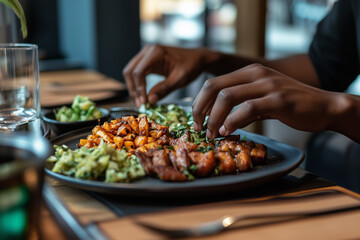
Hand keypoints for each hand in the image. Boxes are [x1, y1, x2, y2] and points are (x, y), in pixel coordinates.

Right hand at [123, 44, 207, 106]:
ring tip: (141, 102)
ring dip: (133, 87)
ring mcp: (146, 54)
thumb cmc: (191, 66)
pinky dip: (137, 84)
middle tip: (140, 104)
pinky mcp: (147, 60)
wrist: (197, 59)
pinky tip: (143, 95)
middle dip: (133, 89)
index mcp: (156, 53)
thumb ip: (164, 89)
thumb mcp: (180, 80)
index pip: (139, 72)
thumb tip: (150, 101)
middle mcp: (148, 51)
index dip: (139, 88)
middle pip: (130, 71)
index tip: (144, 102)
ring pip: (130, 72)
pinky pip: (136, 72)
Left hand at [192, 64, 340, 138]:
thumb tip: (221, 121)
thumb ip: (243, 105)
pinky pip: (247, 109)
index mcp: (249, 72)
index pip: (213, 83)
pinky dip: (233, 121)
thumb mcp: (263, 100)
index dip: (199, 102)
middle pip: (214, 87)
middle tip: (198, 127)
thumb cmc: (292, 105)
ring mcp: (267, 85)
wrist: (324, 106)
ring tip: (212, 134)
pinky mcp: (278, 99)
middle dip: (200, 109)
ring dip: (214, 118)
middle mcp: (256, 73)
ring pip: (227, 97)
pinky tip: (229, 131)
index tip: (197, 119)